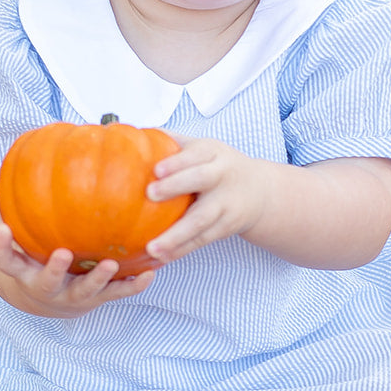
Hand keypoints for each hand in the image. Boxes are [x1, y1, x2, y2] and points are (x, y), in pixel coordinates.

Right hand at [0, 206, 156, 318]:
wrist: (52, 298)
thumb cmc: (39, 253)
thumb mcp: (26, 238)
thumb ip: (26, 206)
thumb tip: (32, 149)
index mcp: (24, 270)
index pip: (5, 259)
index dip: (1, 246)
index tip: (3, 228)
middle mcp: (46, 286)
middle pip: (46, 281)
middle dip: (54, 268)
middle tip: (63, 252)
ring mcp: (71, 296)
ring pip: (83, 292)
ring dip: (97, 278)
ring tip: (111, 263)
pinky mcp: (96, 299)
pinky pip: (115, 294)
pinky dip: (131, 285)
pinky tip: (149, 272)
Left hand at [144, 137, 267, 263]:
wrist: (259, 191)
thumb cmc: (219, 165)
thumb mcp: (202, 147)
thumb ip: (172, 141)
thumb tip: (131, 133)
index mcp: (213, 153)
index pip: (196, 154)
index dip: (177, 161)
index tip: (156, 169)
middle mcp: (222, 176)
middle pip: (202, 180)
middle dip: (176, 186)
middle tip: (150, 195)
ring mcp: (226, 204)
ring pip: (201, 220)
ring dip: (176, 236)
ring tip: (152, 248)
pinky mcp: (225, 227)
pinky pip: (201, 240)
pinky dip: (181, 250)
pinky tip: (161, 257)